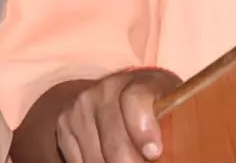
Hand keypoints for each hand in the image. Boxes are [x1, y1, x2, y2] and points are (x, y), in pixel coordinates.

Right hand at [55, 67, 183, 162]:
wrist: (118, 92)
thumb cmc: (154, 105)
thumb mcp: (170, 105)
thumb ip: (170, 120)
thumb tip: (161, 150)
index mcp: (138, 81)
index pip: (136, 101)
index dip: (144, 130)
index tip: (153, 152)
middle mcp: (105, 89)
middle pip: (114, 139)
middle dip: (129, 162)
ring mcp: (81, 107)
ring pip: (95, 157)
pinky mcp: (65, 124)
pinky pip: (78, 161)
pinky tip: (109, 161)